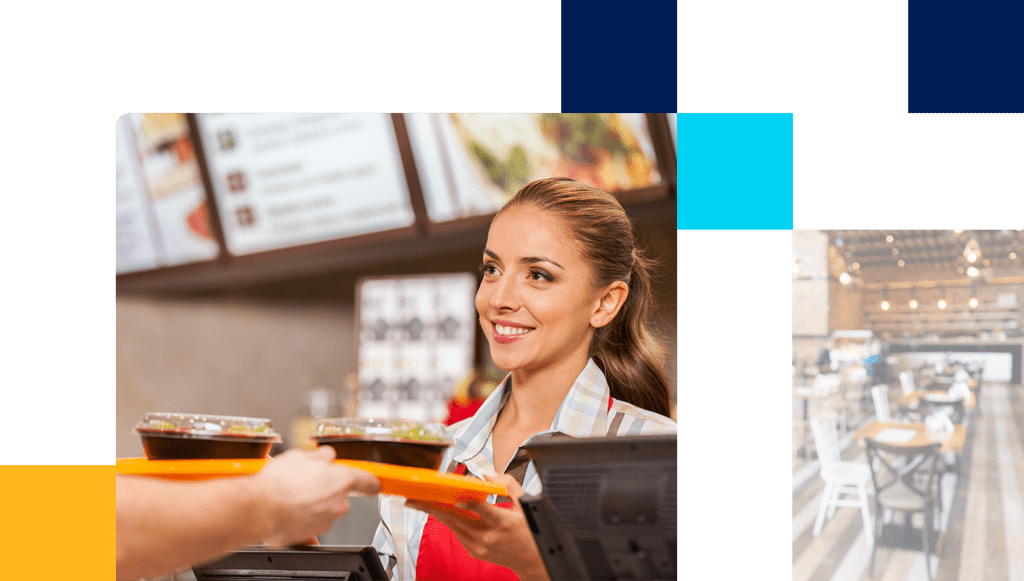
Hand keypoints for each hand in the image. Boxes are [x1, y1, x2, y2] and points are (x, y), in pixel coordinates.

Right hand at [252, 446, 380, 546]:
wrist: (258, 507)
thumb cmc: (278, 482)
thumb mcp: (300, 455)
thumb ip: (320, 457)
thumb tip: (324, 457)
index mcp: (341, 480)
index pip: (367, 481)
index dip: (371, 481)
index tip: (374, 484)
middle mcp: (337, 504)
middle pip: (340, 495)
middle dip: (326, 488)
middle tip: (306, 481)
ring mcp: (325, 521)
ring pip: (324, 509)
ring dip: (313, 503)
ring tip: (291, 494)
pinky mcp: (309, 535)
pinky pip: (310, 526)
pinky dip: (303, 520)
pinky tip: (290, 513)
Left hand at [406, 473, 549, 580]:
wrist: (533, 561)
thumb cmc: (530, 532)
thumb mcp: (526, 505)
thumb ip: (507, 486)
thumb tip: (488, 475)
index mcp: (503, 523)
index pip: (481, 509)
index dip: (467, 500)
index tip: (455, 493)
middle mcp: (488, 536)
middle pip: (456, 518)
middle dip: (433, 506)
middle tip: (415, 497)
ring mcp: (479, 546)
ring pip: (452, 525)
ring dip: (434, 512)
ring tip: (418, 502)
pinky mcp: (474, 550)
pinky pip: (457, 531)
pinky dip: (447, 519)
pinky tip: (438, 510)